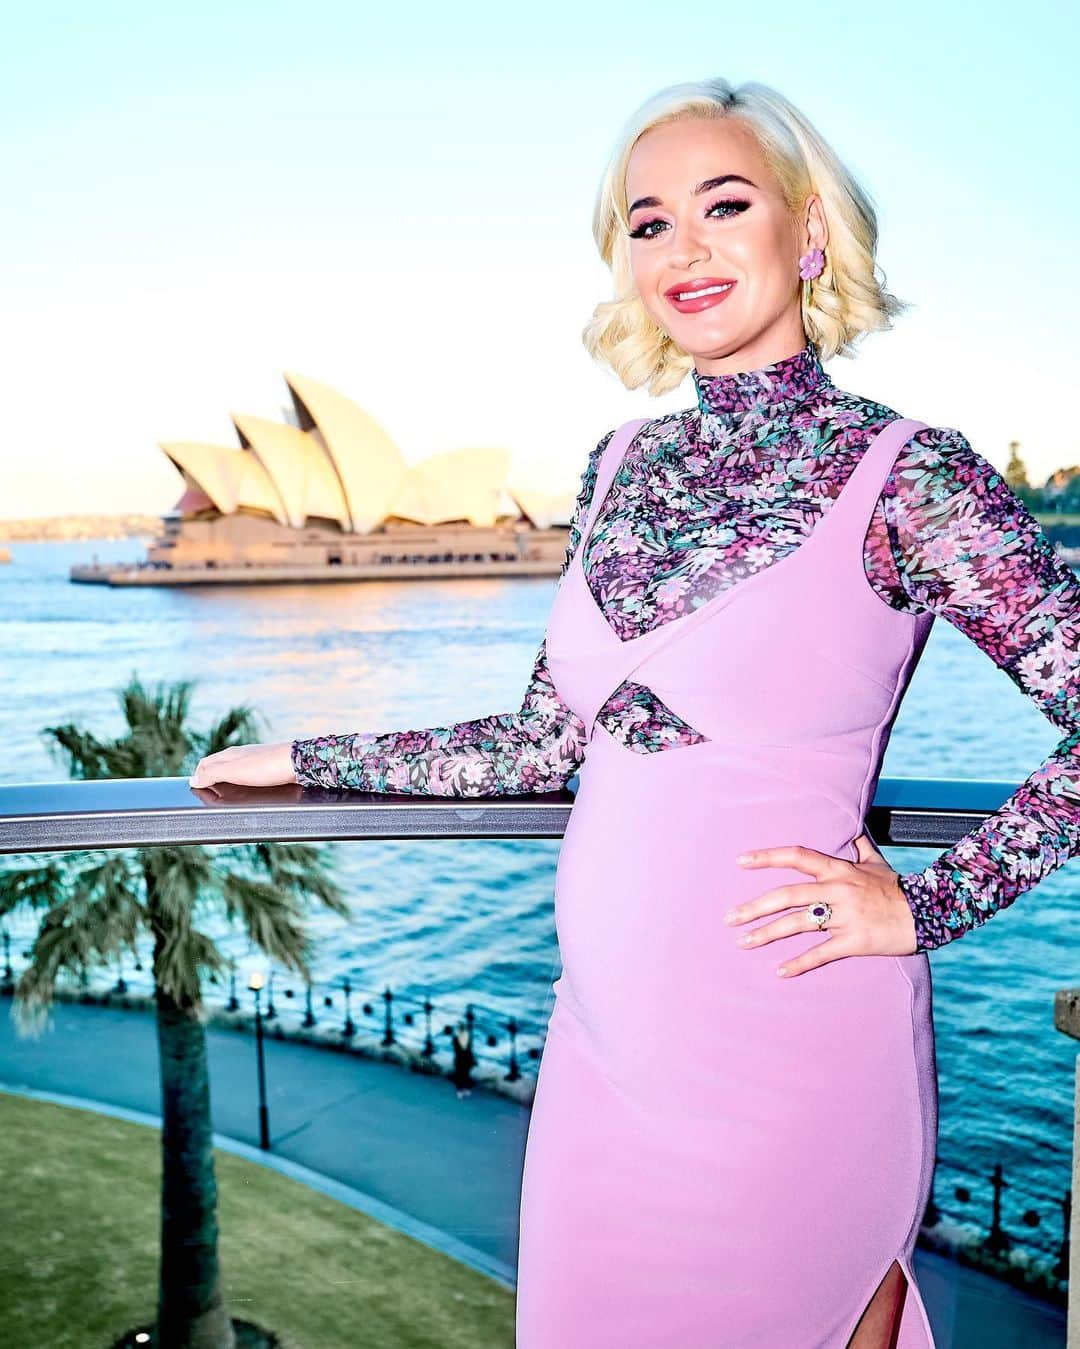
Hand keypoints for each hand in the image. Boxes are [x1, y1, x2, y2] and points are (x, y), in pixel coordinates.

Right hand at [188, 741, 297, 790]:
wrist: (299, 763)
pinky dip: (242, 785)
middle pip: (218, 767)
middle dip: (210, 779)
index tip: (195, 789)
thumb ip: (212, 773)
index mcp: (229, 755)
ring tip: (223, 796)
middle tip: (207, 795)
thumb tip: (194, 780)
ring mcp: (255, 762)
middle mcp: (241, 756)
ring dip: (226, 783)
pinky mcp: (268, 769)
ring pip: (234, 771)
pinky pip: (249, 777)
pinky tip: (247, 792)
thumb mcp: (233, 771)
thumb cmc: (266, 765)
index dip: (198, 776)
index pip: (205, 763)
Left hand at [722, 831, 917, 976]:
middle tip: (729, 917)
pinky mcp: (855, 941)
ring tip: (743, 942)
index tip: (740, 861)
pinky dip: (799, 963)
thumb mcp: (875, 861)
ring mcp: (846, 916)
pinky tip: (779, 972)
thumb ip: (857, 845)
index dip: (767, 857)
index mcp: (839, 869)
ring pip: (798, 923)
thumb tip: (850, 824)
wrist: (931, 911)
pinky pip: (822, 953)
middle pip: (787, 895)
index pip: (797, 856)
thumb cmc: (897, 887)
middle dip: (755, 906)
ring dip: (767, 934)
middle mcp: (838, 889)